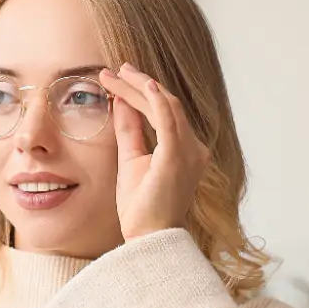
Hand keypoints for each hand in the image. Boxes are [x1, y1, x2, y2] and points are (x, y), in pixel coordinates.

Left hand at [100, 64, 210, 240]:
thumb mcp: (132, 160)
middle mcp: (194, 148)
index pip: (165, 111)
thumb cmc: (143, 206)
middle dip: (138, 84)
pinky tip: (141, 84)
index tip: (119, 79)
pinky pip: (167, 119)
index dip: (142, 92)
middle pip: (166, 103)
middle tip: (114, 69)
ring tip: (115, 74)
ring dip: (139, 87)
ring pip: (165, 105)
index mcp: (186, 150)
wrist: (149, 238)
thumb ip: (130, 131)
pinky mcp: (177, 157)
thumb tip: (121, 103)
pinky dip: (155, 99)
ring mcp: (189, 152)